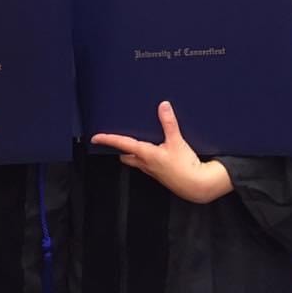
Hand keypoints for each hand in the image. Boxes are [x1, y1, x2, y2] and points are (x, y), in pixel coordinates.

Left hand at [91, 101, 233, 203]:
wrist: (196, 186)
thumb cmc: (185, 167)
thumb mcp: (177, 141)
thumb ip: (169, 123)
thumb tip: (163, 106)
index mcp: (146, 154)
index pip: (122, 145)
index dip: (108, 140)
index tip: (95, 138)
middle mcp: (145, 163)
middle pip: (125, 155)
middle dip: (119, 148)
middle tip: (113, 140)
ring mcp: (152, 170)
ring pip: (135, 161)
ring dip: (131, 153)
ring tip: (131, 143)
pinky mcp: (159, 174)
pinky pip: (146, 164)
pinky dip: (143, 157)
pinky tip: (152, 153)